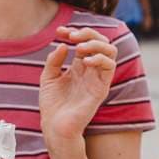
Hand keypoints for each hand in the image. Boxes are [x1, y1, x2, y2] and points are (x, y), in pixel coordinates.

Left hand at [39, 26, 116, 141]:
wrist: (54, 127)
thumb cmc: (52, 105)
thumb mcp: (48, 77)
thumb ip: (54, 60)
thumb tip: (63, 45)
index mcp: (78, 66)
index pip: (84, 41)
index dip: (73, 32)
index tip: (59, 31)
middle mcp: (90, 70)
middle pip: (100, 41)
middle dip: (87, 32)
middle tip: (71, 35)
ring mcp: (97, 78)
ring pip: (110, 51)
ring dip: (96, 43)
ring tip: (80, 47)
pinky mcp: (101, 88)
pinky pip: (110, 67)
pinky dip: (100, 58)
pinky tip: (84, 61)